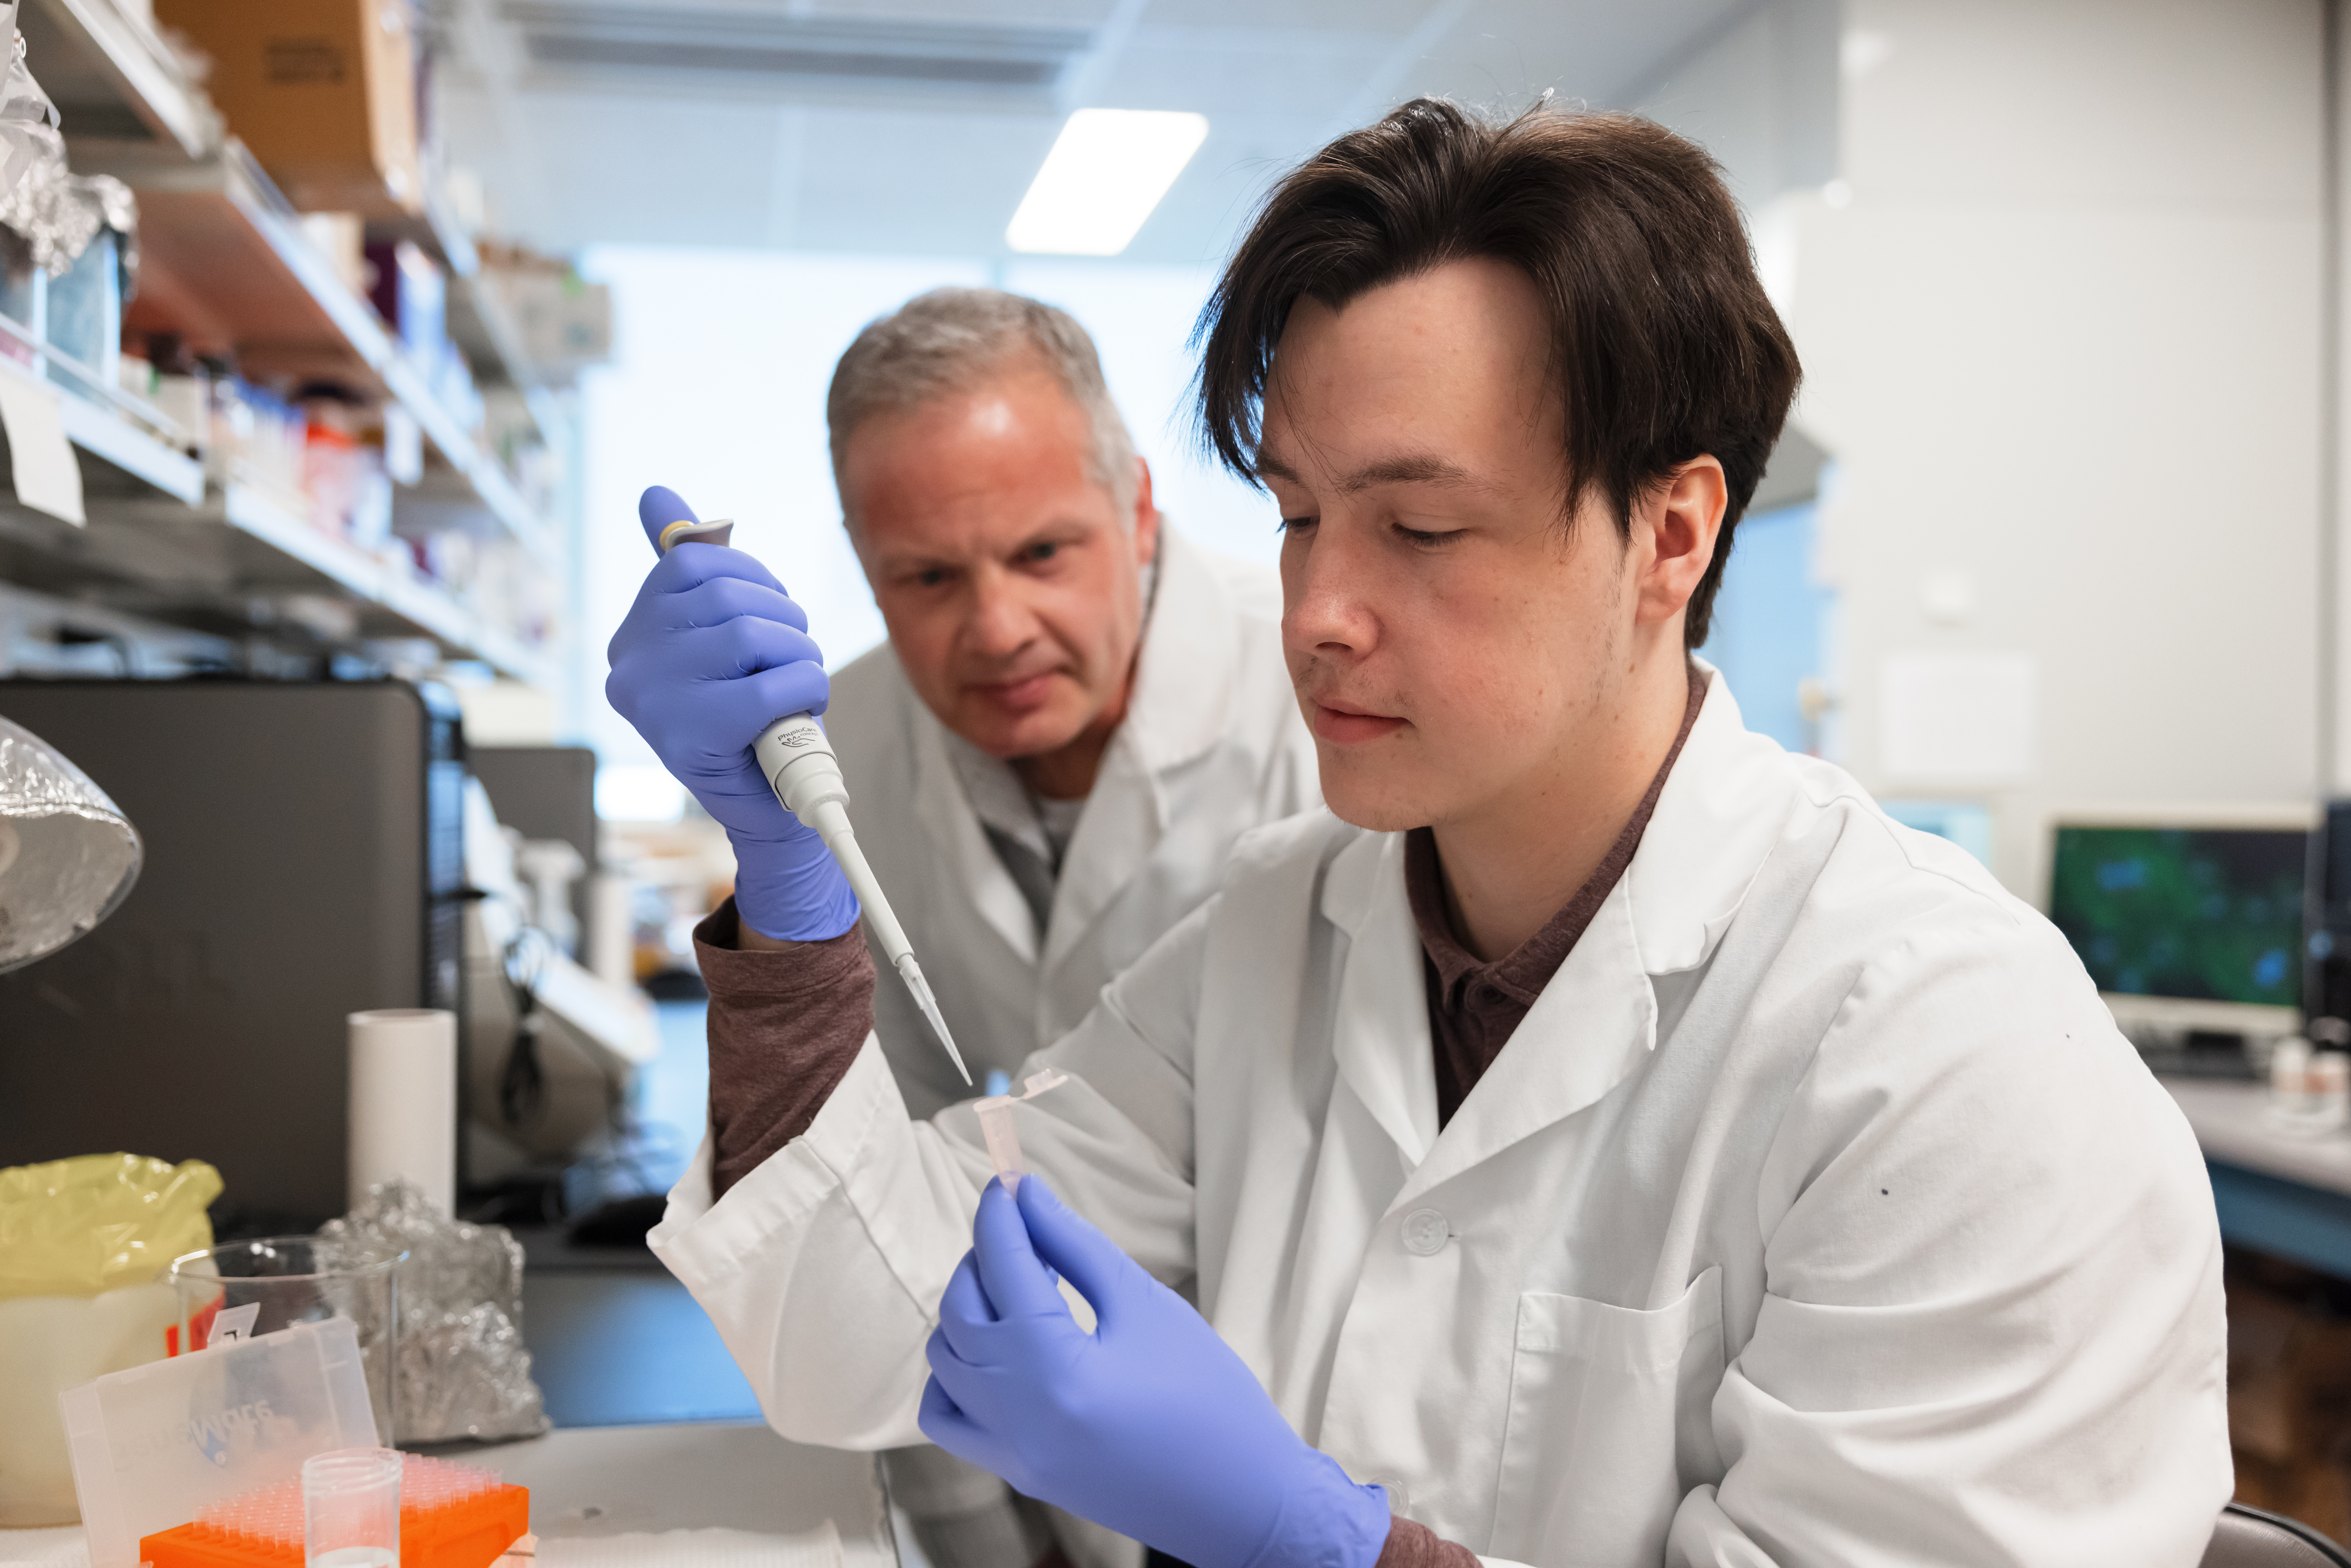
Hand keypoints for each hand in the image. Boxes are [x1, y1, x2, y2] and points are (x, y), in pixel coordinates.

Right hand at [604, 488, 856, 940]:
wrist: (769, 807)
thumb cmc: (752, 715)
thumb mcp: (720, 633)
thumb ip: (688, 565)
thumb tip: (655, 493)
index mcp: (633, 631)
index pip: (696, 560)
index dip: (754, 580)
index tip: (766, 618)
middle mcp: (630, 661)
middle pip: (730, 595)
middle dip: (786, 623)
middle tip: (791, 662)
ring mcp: (654, 699)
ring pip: (754, 634)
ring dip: (800, 656)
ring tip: (794, 687)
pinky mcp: (689, 735)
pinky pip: (769, 687)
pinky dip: (804, 690)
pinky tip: (797, 709)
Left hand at [921, 1178, 1391, 1567]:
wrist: (1240, 1499)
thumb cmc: (1210, 1397)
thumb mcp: (1147, 1307)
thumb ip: (1077, 1247)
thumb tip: (1028, 1195)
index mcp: (1056, 1370)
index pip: (1006, 1270)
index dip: (1002, 1215)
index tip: (1006, 1179)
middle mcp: (1017, 1416)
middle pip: (964, 1311)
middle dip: (985, 1257)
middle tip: (1025, 1228)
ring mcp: (1010, 1452)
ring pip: (947, 1361)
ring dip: (969, 1310)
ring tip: (1022, 1285)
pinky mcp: (1017, 1472)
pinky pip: (950, 1420)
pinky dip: (954, 1375)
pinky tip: (995, 1349)